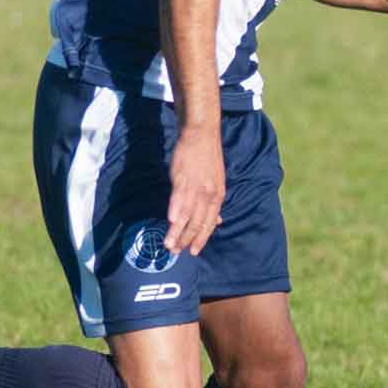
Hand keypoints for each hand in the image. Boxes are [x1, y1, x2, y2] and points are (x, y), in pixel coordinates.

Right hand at [164, 125, 224, 254]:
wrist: (201, 135)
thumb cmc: (207, 158)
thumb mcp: (217, 181)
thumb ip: (214, 202)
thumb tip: (218, 221)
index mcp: (218, 196)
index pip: (210, 223)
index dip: (202, 238)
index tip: (194, 251)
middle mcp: (209, 195)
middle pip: (198, 223)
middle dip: (187, 240)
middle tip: (177, 252)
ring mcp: (196, 187)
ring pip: (187, 215)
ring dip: (177, 232)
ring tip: (169, 245)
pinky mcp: (183, 178)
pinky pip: (179, 198)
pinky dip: (175, 211)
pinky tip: (170, 222)